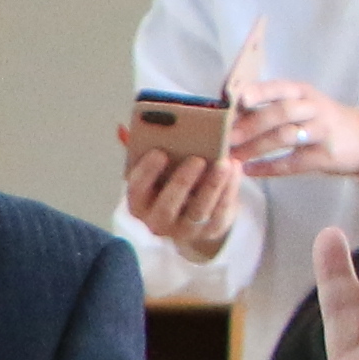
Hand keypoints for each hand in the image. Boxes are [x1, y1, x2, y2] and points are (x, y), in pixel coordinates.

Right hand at [116, 130, 245, 260]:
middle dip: (182, 181)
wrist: (192, 215)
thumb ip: (141, 149)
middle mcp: (158, 222)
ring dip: (212, 185)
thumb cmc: (169, 185)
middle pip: (167, 205)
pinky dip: (229, 189)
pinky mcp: (211, 230)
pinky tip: (234, 169)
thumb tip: (124, 129)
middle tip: (197, 159)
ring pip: (199, 210)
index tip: (159, 153)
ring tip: (224, 162)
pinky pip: (221, 211)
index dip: (146, 172)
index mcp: (139, 204)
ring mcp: (185, 230)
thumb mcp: (154, 170)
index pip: (136, 190)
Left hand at [231, 78, 358, 179]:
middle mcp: (312, 107)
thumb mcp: (301, 105)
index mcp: (301, 92)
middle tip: (225, 137)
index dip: (256, 92)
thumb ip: (271, 106)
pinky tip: (250, 171)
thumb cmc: (320, 121)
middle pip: (280, 112)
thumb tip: (229, 113)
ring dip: (255, 147)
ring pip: (285, 136)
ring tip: (233, 156)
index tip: (234, 98)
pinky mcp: (326, 155)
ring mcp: (321, 131)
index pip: (277, 88)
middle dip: (250, 125)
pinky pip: (293, 162)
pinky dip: (269, 168)